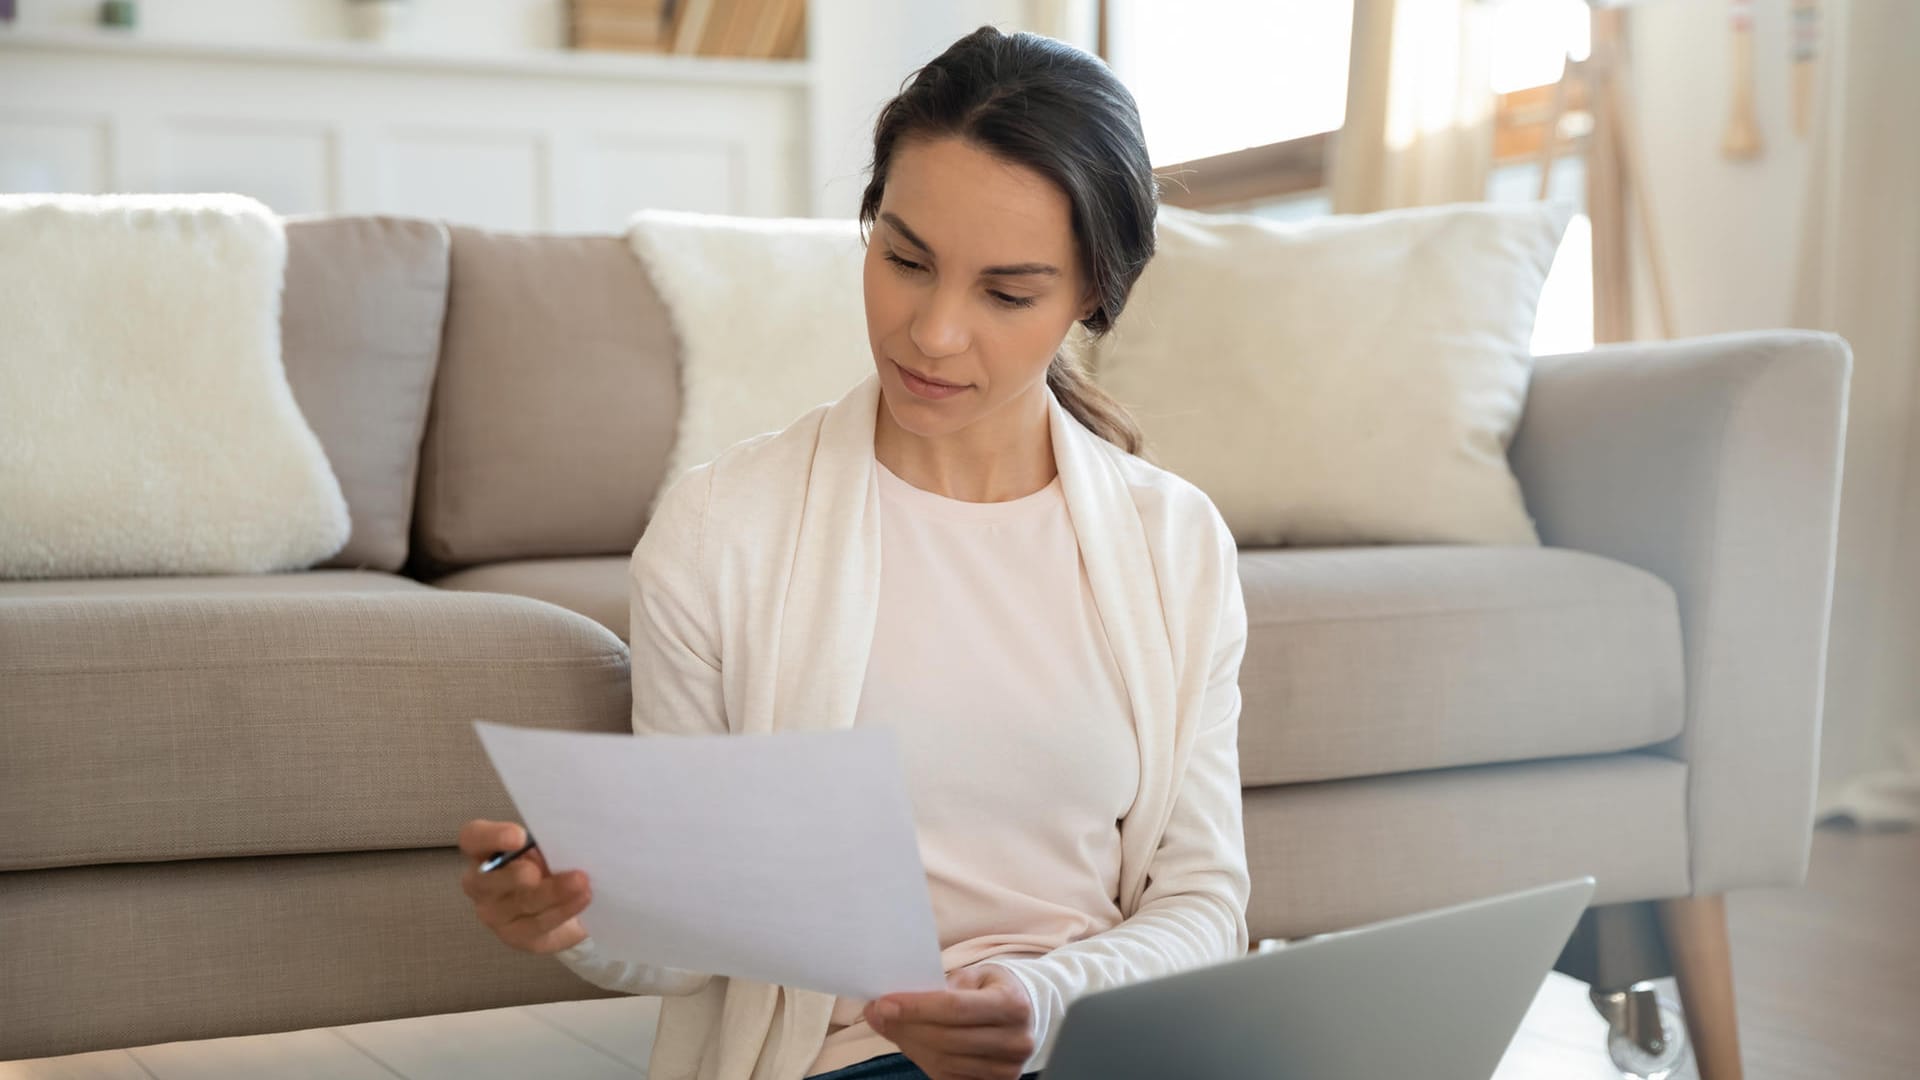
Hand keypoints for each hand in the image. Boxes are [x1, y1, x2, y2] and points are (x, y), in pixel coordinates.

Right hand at [458, 818, 592, 954]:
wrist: (561, 902)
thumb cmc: (546, 862)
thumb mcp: (544, 845)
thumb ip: (546, 839)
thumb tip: (567, 836)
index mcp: (483, 850)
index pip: (473, 838)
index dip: (492, 837)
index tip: (519, 836)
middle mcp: (481, 883)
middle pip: (486, 881)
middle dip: (514, 877)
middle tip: (537, 872)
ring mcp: (494, 913)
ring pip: (520, 904)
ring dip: (552, 892)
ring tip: (580, 881)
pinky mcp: (516, 935)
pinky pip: (539, 924)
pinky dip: (563, 909)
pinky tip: (582, 898)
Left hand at [865, 964, 1034, 1079]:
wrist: (1026, 1015)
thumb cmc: (992, 989)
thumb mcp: (972, 976)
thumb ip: (935, 988)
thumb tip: (883, 1007)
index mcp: (1012, 1004)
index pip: (955, 1008)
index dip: (916, 1007)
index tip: (884, 1003)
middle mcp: (1015, 1040)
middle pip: (947, 1038)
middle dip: (906, 1026)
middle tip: (878, 1013)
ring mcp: (1008, 1069)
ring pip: (945, 1062)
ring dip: (910, 1044)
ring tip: (891, 1026)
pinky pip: (950, 1077)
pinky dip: (924, 1060)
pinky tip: (912, 1043)